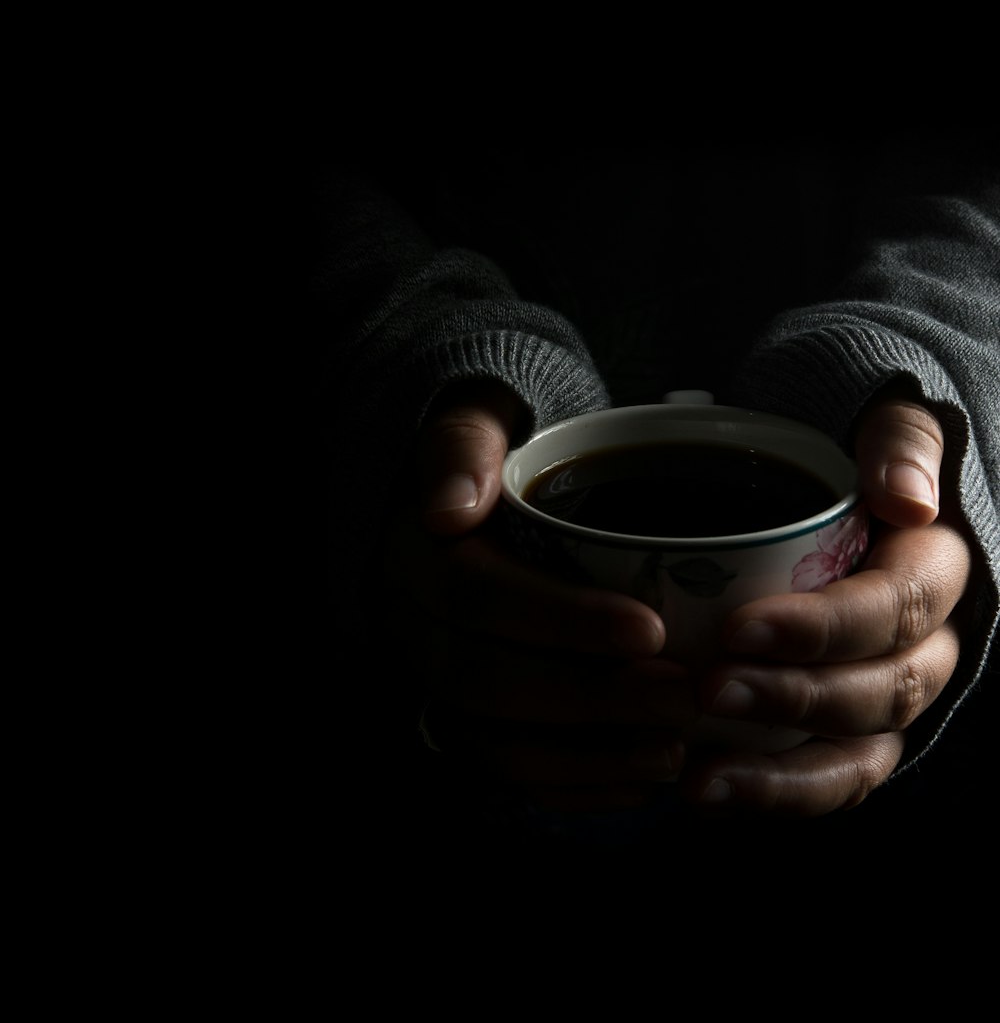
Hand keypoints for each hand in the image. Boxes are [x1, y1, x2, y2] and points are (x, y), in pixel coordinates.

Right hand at [384, 382, 696, 811]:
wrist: (473, 492)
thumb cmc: (499, 451)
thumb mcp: (479, 415)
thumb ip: (464, 444)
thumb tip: (450, 508)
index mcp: (415, 552)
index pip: (475, 595)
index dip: (561, 620)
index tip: (651, 626)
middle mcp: (414, 626)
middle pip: (485, 681)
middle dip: (590, 698)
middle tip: (682, 696)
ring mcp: (437, 681)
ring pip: (493, 743)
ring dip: (588, 757)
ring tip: (675, 748)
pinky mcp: (468, 720)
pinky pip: (509, 774)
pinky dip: (575, 788)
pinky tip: (642, 781)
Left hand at [683, 396, 973, 815]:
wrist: (862, 496)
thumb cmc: (865, 461)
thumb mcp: (896, 425)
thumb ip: (903, 443)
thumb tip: (907, 500)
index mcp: (938, 572)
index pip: (894, 609)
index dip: (824, 627)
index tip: (741, 626)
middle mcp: (929, 648)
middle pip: (877, 690)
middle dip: (792, 699)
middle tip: (706, 689)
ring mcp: (894, 698)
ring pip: (858, 753)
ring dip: (780, 774)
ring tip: (700, 780)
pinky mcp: (857, 733)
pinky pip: (830, 779)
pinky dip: (774, 794)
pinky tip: (705, 794)